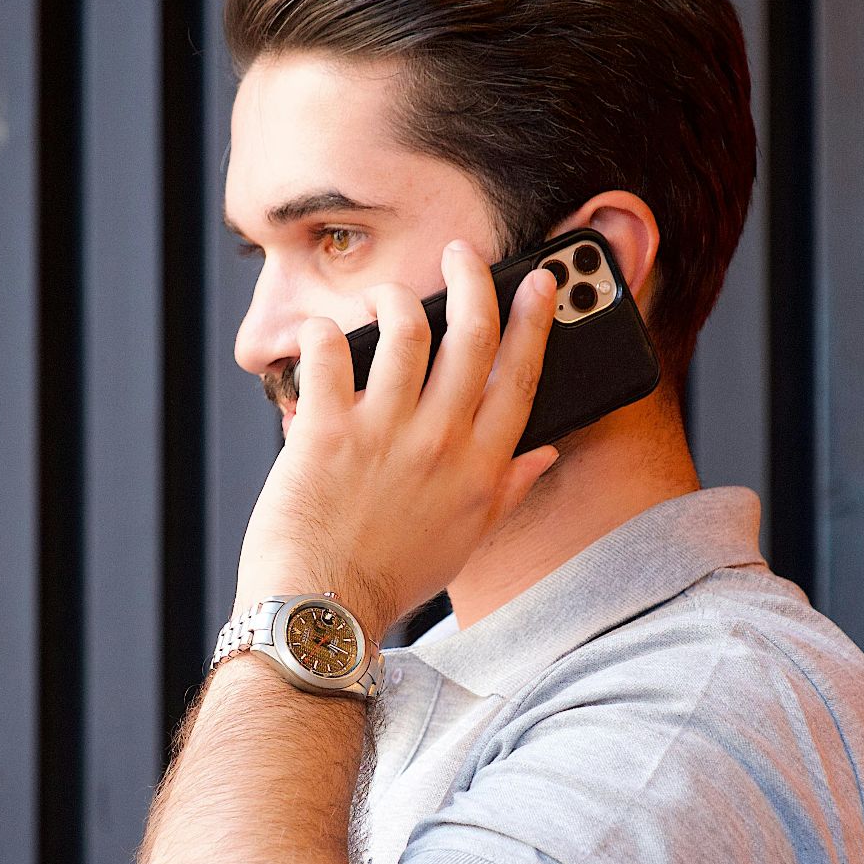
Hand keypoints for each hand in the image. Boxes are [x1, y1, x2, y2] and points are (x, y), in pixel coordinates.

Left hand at [235, 239, 560, 636]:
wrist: (323, 610)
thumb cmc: (390, 578)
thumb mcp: (465, 539)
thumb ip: (507, 488)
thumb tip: (544, 452)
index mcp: (480, 467)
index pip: (520, 375)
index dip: (535, 320)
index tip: (540, 283)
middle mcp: (440, 442)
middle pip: (472, 335)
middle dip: (471, 279)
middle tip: (460, 253)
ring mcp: (384, 433)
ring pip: (405, 329)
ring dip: (395, 299)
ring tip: (386, 297)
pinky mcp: (325, 431)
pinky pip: (328, 354)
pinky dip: (322, 333)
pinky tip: (319, 334)